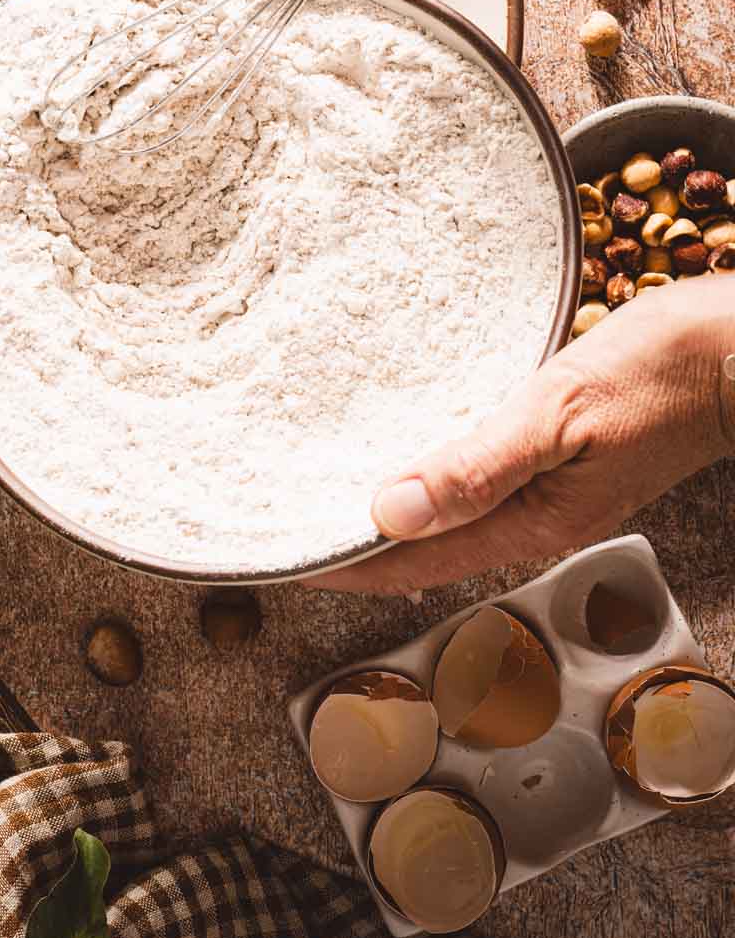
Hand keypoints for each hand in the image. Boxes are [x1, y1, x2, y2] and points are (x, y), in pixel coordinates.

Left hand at [306, 275, 734, 594]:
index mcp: (530, 522)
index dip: (341, 565)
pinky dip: (427, 473)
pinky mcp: (558, 457)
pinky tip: (403, 446)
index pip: (410, 564)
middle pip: (422, 549)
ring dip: (386, 509)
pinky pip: (475, 479)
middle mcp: (534, 519)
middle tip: (279, 523)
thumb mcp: (559, 411)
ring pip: (446, 515)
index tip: (276, 557)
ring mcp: (549, 492)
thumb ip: (476, 466)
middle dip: (352, 544)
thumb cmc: (661, 371)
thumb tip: (388, 511)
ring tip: (321, 489)